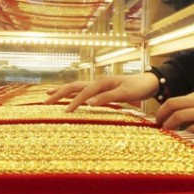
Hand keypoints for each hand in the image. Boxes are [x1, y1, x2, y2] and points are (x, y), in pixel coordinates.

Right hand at [44, 73, 159, 111]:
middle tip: (44, 101)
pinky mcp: (99, 90)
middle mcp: (96, 82)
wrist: (148, 82)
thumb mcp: (125, 93)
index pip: (83, 92)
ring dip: (61, 91)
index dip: (74, 102)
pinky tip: (66, 97)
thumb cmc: (138, 88)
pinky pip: (81, 91)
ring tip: (48, 95)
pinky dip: (71, 93)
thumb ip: (107, 97)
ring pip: (75, 87)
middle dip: (58, 93)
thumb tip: (89, 102)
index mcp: (101, 82)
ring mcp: (97, 85)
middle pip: (73, 86)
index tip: (65, 112)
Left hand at [154, 87, 193, 133]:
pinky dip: (186, 133)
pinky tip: (183, 138)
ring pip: (181, 116)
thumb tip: (183, 116)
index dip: (163, 109)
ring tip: (167, 133)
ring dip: (170, 125)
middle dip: (161, 115)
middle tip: (158, 125)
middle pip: (174, 104)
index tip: (159, 118)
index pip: (176, 99)